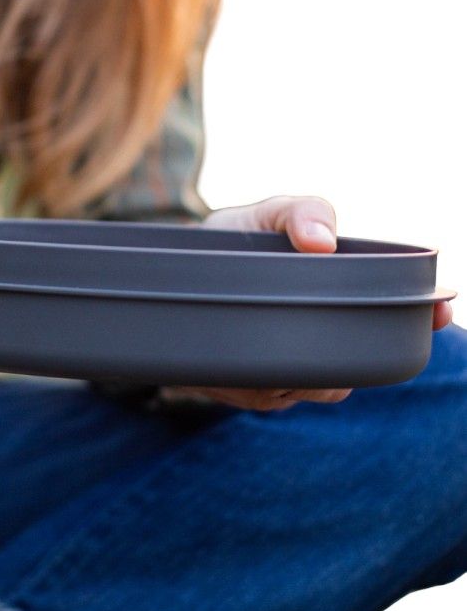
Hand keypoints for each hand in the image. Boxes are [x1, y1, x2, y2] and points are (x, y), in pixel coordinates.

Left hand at [165, 195, 453, 411]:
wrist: (175, 267)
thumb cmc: (235, 237)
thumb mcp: (266, 215)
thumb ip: (299, 213)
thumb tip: (321, 241)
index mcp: (337, 298)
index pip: (392, 319)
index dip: (419, 317)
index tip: (437, 312)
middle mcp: (320, 339)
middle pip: (350, 371)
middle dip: (341, 362)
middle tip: (308, 333)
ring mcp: (287, 368)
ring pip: (308, 390)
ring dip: (290, 374)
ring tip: (255, 337)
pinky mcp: (247, 387)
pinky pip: (260, 398)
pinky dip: (246, 382)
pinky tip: (225, 360)